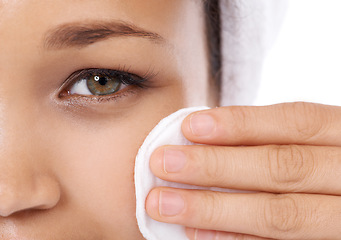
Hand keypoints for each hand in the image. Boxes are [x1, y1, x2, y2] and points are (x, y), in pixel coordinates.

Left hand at [145, 102, 340, 239]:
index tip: (189, 126)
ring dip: (215, 208)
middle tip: (162, 162)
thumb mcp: (318, 146)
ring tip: (165, 202)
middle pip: (283, 166)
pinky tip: (197, 234)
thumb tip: (205, 138)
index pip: (296, 122)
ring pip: (282, 213)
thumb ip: (276, 142)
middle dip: (217, 165)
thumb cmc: (326, 169)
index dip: (242, 123)